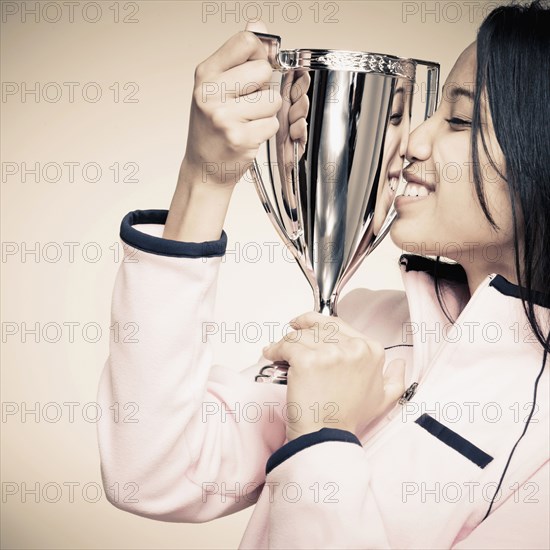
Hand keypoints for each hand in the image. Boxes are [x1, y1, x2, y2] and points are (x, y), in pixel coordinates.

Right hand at [184, 20, 282, 185]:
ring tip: (247, 122)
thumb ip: (239, 56)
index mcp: (205, 74)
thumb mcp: (217, 86)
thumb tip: (257, 24)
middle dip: (263, 88)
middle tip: (246, 104)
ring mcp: (224, 117)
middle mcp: (210, 93)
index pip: (246, 41)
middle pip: (263, 71)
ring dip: (266, 112)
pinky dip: (266, 131)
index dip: (259, 54)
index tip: (253, 71)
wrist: (204, 168)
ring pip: (271, 99)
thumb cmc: (212, 127)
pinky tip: (249, 136)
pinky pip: (272, 123)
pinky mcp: (239, 138)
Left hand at [262, 312, 405, 441]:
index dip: (317, 323)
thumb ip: (394, 378)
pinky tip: (270, 356)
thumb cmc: (348, 419)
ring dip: (285, 342)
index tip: (304, 325)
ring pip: (299, 335)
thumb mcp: (382, 400)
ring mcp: (330, 353)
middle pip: (317, 328)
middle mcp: (353, 348)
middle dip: (300, 333)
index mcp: (371, 351)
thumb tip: (400, 363)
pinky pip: (285, 346)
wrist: (326, 437)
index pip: (338, 325)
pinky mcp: (307, 361)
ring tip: (278, 352)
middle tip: (288, 339)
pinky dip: (274, 350)